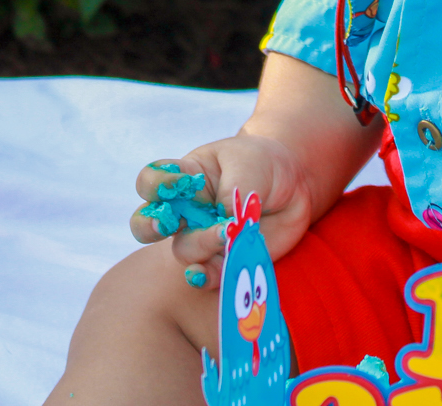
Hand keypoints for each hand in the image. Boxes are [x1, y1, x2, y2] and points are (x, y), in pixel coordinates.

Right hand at [128, 131, 319, 287]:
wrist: (294, 185)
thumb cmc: (262, 164)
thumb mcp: (249, 163)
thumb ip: (233, 189)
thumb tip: (225, 222)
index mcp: (185, 178)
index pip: (151, 181)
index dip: (155, 184)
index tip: (179, 185)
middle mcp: (186, 211)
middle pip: (147, 224)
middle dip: (150, 226)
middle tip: (168, 225)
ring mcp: (202, 237)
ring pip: (183, 251)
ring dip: (200, 246)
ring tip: (227, 235)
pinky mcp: (224, 259)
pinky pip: (207, 274)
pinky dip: (206, 277)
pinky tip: (208, 274)